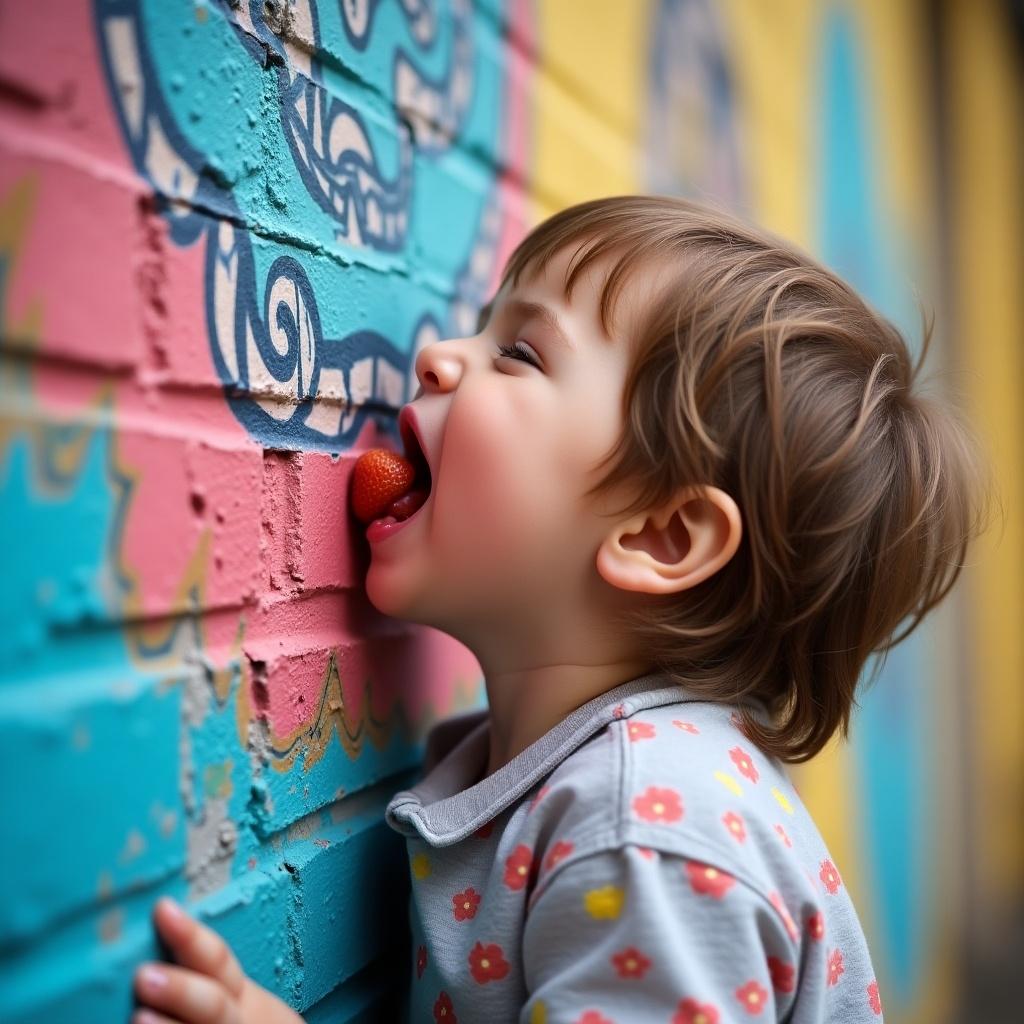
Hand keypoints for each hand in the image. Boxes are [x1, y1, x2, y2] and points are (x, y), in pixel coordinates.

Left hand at [132, 896, 304, 1023]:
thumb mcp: (238, 1006)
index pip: (218, 962)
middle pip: (213, 1007)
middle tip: (144, 975)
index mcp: (241, 1002)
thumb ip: (207, 982)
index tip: (162, 909)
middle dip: (180, 991)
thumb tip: (150, 929)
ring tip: (136, 1020)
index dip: (191, 936)